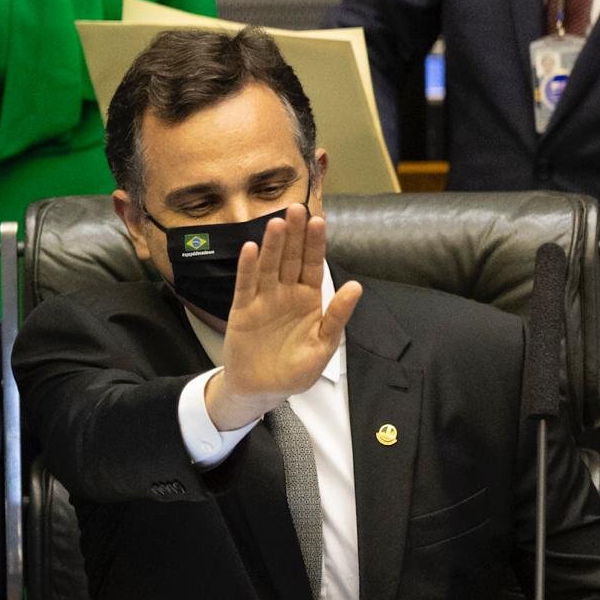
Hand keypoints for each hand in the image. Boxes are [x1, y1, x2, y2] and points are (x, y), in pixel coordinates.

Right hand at [204, 203, 361, 429]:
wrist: (263, 390)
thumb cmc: (295, 369)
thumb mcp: (324, 346)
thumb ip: (337, 316)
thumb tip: (356, 287)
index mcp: (308, 299)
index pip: (313, 264)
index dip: (315, 244)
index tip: (319, 220)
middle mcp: (286, 293)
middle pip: (290, 258)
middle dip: (294, 234)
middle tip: (297, 208)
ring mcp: (264, 299)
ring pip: (269, 266)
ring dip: (272, 245)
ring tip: (277, 223)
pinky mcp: (243, 310)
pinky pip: (246, 286)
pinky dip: (248, 268)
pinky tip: (251, 249)